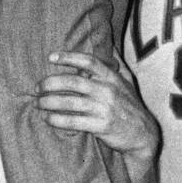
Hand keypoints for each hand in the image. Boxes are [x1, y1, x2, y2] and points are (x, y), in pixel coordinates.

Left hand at [37, 52, 159, 159]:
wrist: (144, 133)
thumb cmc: (130, 106)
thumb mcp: (126, 83)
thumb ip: (114, 67)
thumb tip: (106, 48)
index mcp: (112, 77)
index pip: (88, 62)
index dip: (69, 57)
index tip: (51, 57)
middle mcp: (108, 90)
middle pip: (73, 82)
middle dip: (51, 83)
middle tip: (37, 87)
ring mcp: (105, 108)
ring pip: (70, 103)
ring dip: (50, 102)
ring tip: (38, 103)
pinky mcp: (102, 126)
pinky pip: (74, 121)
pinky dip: (58, 120)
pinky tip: (48, 119)